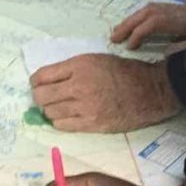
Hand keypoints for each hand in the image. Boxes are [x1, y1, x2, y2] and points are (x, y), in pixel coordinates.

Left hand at [30, 54, 178, 131]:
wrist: (149, 90)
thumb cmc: (124, 72)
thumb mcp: (96, 60)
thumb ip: (72, 69)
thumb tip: (48, 81)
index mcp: (80, 65)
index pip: (42, 76)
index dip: (36, 81)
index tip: (37, 84)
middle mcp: (79, 85)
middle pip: (42, 96)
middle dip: (40, 97)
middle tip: (46, 97)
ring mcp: (85, 107)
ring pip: (50, 113)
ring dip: (51, 110)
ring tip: (59, 107)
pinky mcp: (92, 124)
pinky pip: (63, 125)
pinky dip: (60, 122)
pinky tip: (67, 117)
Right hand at [110, 0, 185, 49]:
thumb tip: (166, 54)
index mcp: (185, 21)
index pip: (155, 23)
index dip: (140, 34)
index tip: (129, 47)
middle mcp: (177, 11)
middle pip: (147, 13)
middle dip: (128, 25)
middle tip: (113, 39)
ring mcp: (177, 8)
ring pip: (148, 9)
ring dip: (131, 20)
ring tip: (118, 33)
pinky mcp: (177, 8)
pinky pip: (153, 10)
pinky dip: (140, 17)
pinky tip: (134, 25)